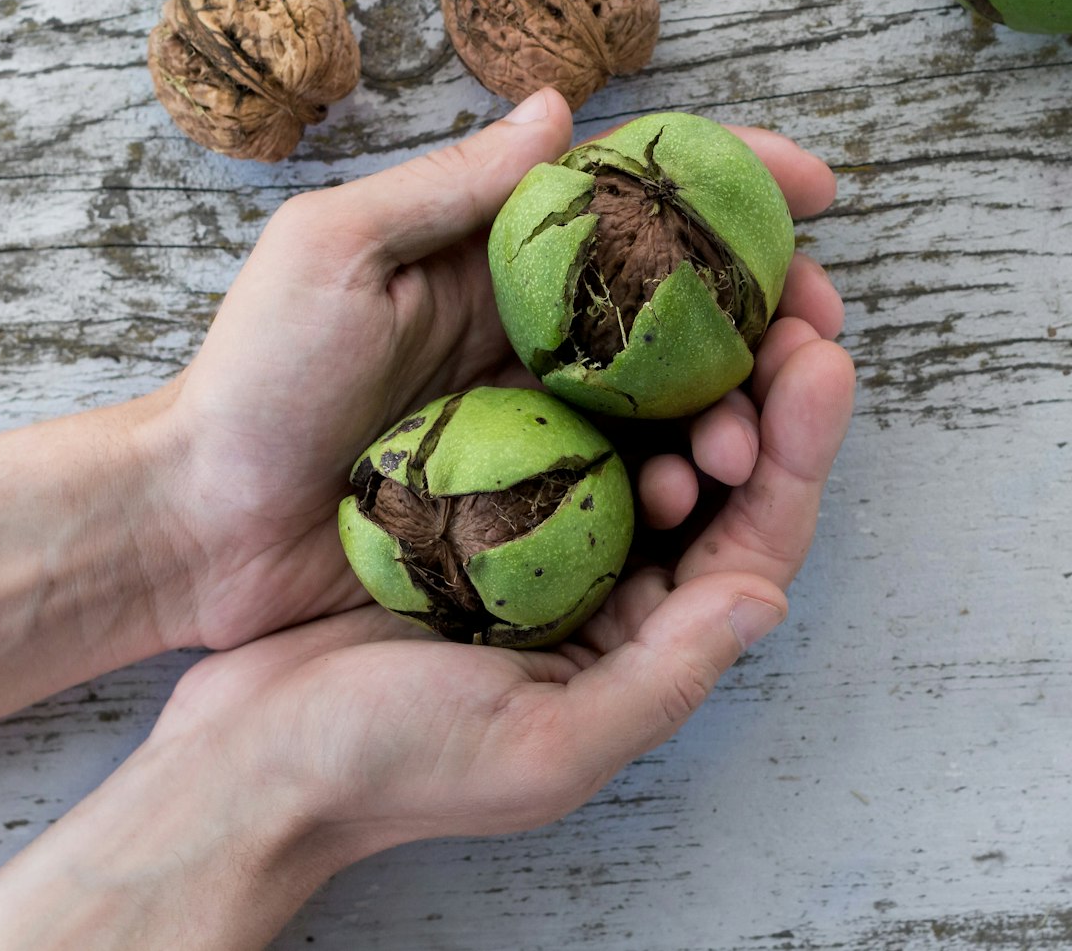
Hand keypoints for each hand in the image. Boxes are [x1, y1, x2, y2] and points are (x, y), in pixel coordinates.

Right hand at [0, 311, 854, 947]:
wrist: (249, 751)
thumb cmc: (396, 765)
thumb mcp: (546, 745)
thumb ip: (662, 675)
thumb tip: (765, 594)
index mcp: (645, 645)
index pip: (756, 539)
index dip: (801, 450)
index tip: (822, 359)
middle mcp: (611, 585)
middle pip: (719, 475)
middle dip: (760, 390)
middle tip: (782, 306)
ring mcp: (543, 535)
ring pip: (642, 434)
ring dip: (681, 371)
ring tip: (700, 309)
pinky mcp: (475, 494)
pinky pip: (551, 418)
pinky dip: (583, 370)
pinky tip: (590, 321)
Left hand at [146, 88, 846, 650]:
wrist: (199, 525)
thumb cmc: (252, 378)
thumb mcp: (334, 251)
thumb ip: (450, 188)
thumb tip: (559, 107)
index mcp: (496, 257)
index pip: (633, 197)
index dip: (732, 180)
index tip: (816, 186)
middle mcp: (533, 330)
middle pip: (684, 302)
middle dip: (768, 310)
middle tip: (818, 336)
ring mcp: (539, 419)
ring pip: (675, 397)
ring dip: (738, 406)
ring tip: (752, 435)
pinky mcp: (535, 503)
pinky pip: (633, 484)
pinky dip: (681, 483)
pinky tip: (692, 496)